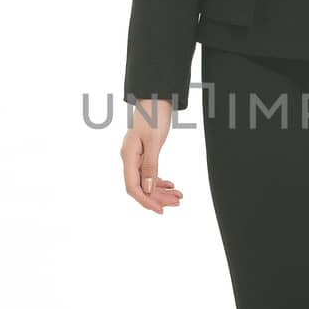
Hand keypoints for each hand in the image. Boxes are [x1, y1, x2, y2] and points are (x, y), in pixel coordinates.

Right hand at [120, 100, 183, 215]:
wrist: (155, 98)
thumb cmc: (153, 115)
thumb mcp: (154, 141)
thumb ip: (150, 165)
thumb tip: (147, 188)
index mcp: (128, 156)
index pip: (133, 186)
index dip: (145, 200)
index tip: (160, 210)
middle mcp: (130, 158)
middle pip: (141, 186)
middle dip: (158, 197)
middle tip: (177, 203)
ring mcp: (136, 156)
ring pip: (147, 181)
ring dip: (162, 191)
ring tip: (179, 196)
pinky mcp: (144, 153)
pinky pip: (150, 173)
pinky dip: (161, 181)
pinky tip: (172, 185)